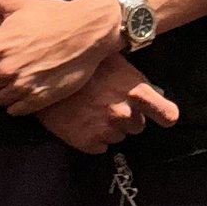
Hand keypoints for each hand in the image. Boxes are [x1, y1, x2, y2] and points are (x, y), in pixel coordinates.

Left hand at [0, 0, 119, 114]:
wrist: (87, 31)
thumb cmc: (50, 14)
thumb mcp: (15, 2)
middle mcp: (5, 69)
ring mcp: (22, 86)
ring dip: (1, 92)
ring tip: (13, 78)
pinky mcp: (40, 99)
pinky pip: (15, 111)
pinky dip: (17, 103)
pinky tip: (25, 87)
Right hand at [37, 54, 178, 153]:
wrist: (39, 71)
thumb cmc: (78, 59)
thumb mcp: (111, 60)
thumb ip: (131, 79)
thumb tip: (150, 90)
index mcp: (135, 91)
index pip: (167, 115)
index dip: (163, 114)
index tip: (159, 114)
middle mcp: (125, 113)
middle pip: (138, 126)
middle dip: (127, 116)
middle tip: (105, 101)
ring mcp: (106, 129)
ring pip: (117, 137)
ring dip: (107, 126)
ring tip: (89, 108)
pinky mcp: (87, 142)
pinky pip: (99, 146)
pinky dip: (91, 136)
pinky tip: (80, 119)